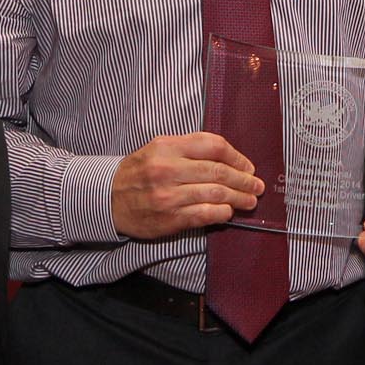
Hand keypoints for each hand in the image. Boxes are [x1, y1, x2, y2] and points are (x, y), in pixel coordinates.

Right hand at [111, 132, 262, 240]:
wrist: (107, 198)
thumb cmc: (138, 171)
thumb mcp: (158, 148)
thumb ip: (189, 148)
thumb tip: (227, 158)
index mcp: (167, 147)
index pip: (213, 146)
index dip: (236, 157)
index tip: (248, 166)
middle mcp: (168, 169)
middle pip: (218, 172)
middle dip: (244, 180)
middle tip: (256, 186)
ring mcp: (168, 196)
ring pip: (215, 194)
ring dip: (238, 198)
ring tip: (250, 200)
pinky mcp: (169, 218)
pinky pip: (204, 214)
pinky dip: (222, 213)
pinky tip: (229, 212)